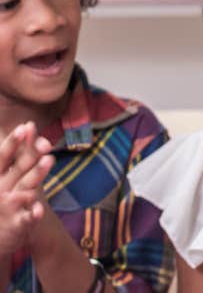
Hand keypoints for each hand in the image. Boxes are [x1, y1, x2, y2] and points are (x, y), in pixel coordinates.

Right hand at [0, 123, 53, 255]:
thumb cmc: (4, 202)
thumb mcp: (9, 178)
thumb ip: (19, 156)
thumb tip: (29, 126)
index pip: (4, 157)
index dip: (14, 142)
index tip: (25, 126)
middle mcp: (1, 189)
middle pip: (18, 169)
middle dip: (30, 155)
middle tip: (46, 143)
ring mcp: (8, 207)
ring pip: (24, 189)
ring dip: (36, 175)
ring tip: (50, 160)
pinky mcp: (17, 224)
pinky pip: (26, 218)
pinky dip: (33, 214)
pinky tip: (39, 210)